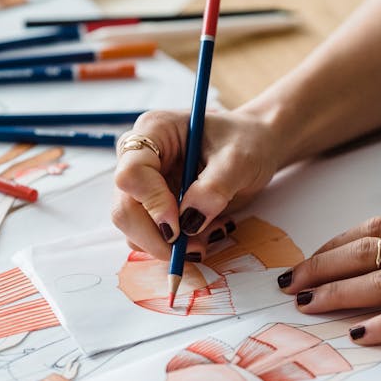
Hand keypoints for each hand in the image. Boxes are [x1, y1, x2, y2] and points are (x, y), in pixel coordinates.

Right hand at [112, 108, 280, 258]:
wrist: (256, 147)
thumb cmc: (247, 141)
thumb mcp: (239, 159)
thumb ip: (214, 188)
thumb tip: (189, 222)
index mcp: (154, 131)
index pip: (131, 173)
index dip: (152, 204)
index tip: (180, 226)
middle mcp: (140, 157)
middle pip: (125, 208)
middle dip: (157, 237)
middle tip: (194, 249)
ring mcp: (145, 184)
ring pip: (134, 229)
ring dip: (171, 245)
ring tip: (212, 233)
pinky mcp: (154, 206)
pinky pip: (153, 236)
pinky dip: (179, 245)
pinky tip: (208, 231)